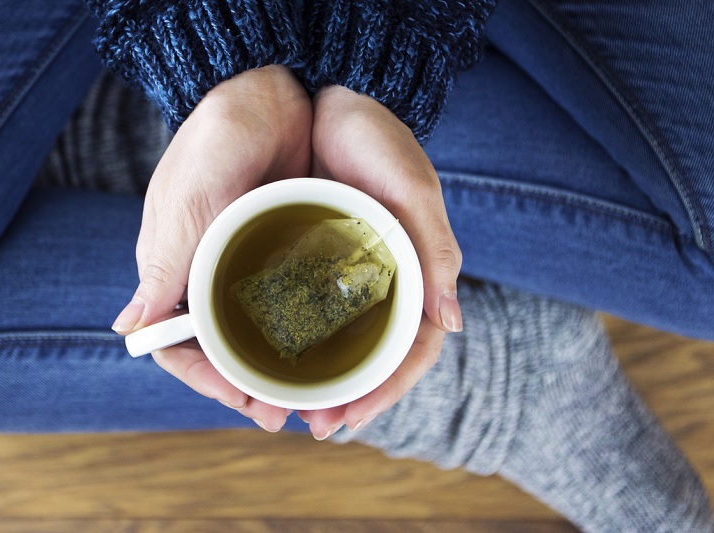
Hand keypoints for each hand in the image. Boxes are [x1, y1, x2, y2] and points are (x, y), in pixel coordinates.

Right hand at [111, 65, 311, 431]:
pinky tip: (331, 350)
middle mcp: (212, 277)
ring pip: (261, 335)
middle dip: (252, 388)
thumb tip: (130, 331)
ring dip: (283, 370)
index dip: (211, 384)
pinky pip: (293, 301)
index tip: (248, 405)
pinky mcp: (285, 248)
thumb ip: (163, 270)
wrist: (263, 93)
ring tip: (316, 397)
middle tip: (289, 415)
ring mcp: (249, 265)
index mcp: (178, 274)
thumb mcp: (186, 206)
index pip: (183, 348)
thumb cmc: (212, 144)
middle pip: (227, 351)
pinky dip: (306, 331)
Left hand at [299, 85, 462, 439]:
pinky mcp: (317, 260)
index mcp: (414, 271)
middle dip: (349, 398)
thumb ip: (435, 249)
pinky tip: (275, 360)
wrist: (328, 95)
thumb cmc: (378, 140)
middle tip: (312, 425)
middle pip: (374, 358)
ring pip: (343, 344)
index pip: (410, 350)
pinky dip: (299, 344)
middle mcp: (385, 280)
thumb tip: (453, 322)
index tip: (347, 418)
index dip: (384, 390)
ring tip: (287, 408)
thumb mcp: (412, 188)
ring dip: (320, 381)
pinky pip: (311, 313)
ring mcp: (350, 273)